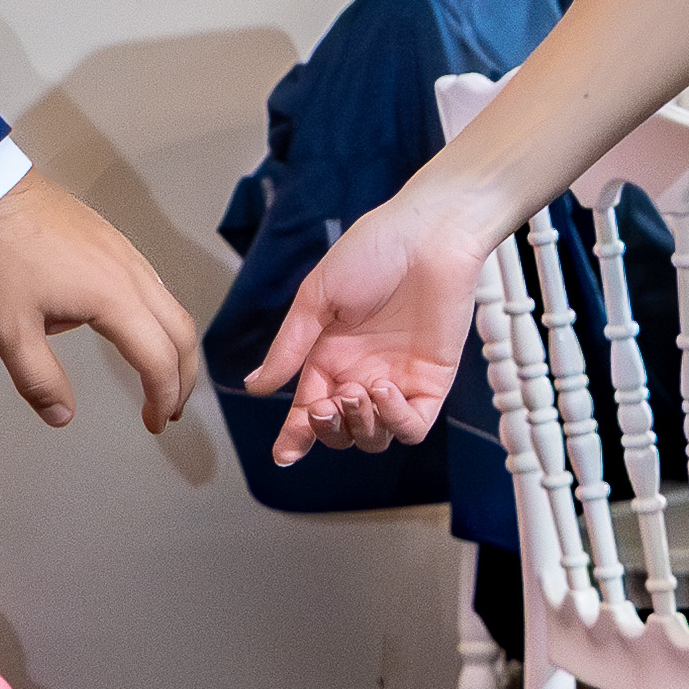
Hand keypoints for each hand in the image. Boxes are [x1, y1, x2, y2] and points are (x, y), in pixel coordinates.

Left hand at [0, 175, 199, 432]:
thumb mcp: (9, 328)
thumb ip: (38, 378)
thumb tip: (62, 415)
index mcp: (114, 298)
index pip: (158, 360)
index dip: (163, 399)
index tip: (155, 423)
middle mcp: (132, 274)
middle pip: (182, 333)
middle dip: (184, 378)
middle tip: (171, 409)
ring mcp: (127, 254)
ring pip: (173, 308)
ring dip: (176, 348)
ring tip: (161, 377)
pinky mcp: (115, 243)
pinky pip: (155, 287)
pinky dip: (161, 321)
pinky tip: (139, 331)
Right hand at [246, 188, 494, 462]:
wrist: (429, 234)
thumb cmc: (373, 251)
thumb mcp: (317, 298)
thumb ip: (289, 348)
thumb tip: (256, 386)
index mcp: (329, 355)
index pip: (308, 409)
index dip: (296, 436)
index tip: (285, 455)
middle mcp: (361, 373)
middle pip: (340, 431)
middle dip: (327, 430)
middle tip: (325, 405)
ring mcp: (398, 379)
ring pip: (374, 437)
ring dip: (360, 427)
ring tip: (357, 394)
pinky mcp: (432, 381)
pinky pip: (413, 427)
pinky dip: (395, 421)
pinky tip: (383, 390)